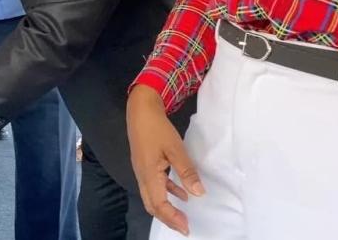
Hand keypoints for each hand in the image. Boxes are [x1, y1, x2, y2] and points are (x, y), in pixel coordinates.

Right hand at [127, 85, 204, 235]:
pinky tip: (181, 193)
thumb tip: (198, 193)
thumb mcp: (175, 148)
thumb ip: (186, 172)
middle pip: (151, 205)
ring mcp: (141, 170)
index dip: (172, 218)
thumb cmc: (157, 128)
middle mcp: (142, 175)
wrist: (140, 110)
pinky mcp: (144, 165)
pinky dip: (166, 193)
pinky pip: (153, 186)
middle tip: (184, 227)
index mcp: (148, 174)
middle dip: (167, 218)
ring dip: (166, 208)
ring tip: (182, 216)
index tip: (187, 227)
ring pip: (151, 197)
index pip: (158, 203)